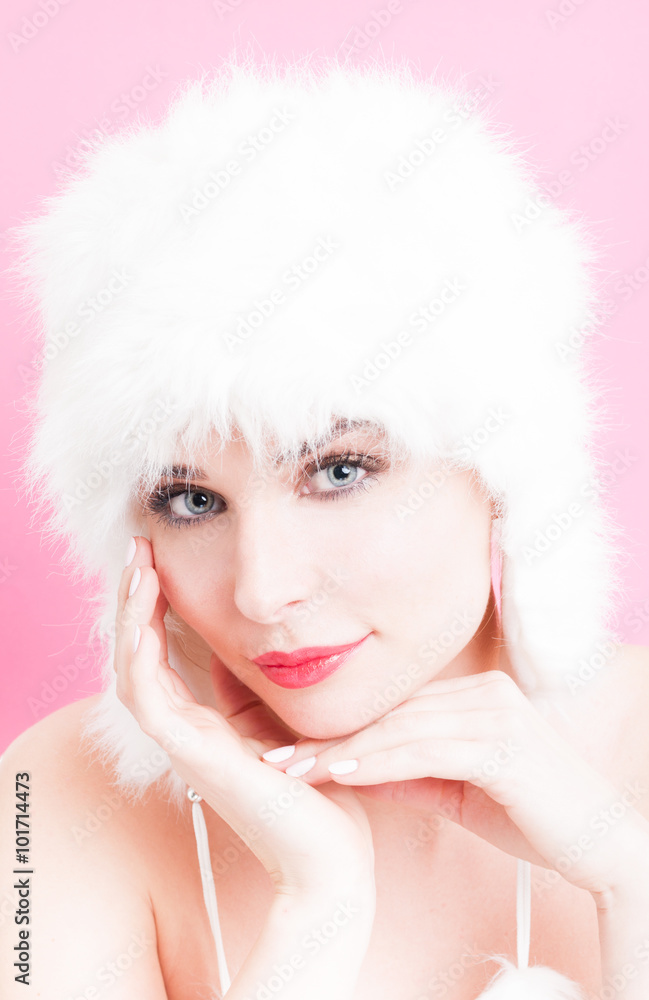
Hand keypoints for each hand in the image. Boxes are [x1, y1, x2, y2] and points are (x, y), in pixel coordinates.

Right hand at [114, 536, 375, 895]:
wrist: (333, 858)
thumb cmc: (319, 794)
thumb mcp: (283, 724)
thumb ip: (254, 690)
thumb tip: (242, 646)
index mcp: (206, 724)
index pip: (161, 656)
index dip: (154, 607)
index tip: (159, 559)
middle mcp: (187, 733)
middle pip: (139, 657)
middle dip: (135, 600)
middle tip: (137, 549)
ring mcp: (185, 747)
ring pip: (133, 673)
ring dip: (130, 618)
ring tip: (137, 567)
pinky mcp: (194, 757)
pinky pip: (149, 701)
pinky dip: (140, 658)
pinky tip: (143, 620)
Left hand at [260, 668, 648, 899]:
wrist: (596, 841)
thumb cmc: (529, 813)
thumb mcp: (457, 790)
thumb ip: (409, 774)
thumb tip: (351, 769)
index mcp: (476, 694)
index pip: (396, 710)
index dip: (344, 730)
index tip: (293, 748)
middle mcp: (485, 692)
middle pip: (392, 714)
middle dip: (331, 739)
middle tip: (277, 757)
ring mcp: (495, 713)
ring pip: (401, 728)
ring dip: (344, 751)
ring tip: (296, 770)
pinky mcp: (501, 742)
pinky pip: (425, 749)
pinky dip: (380, 761)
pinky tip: (343, 774)